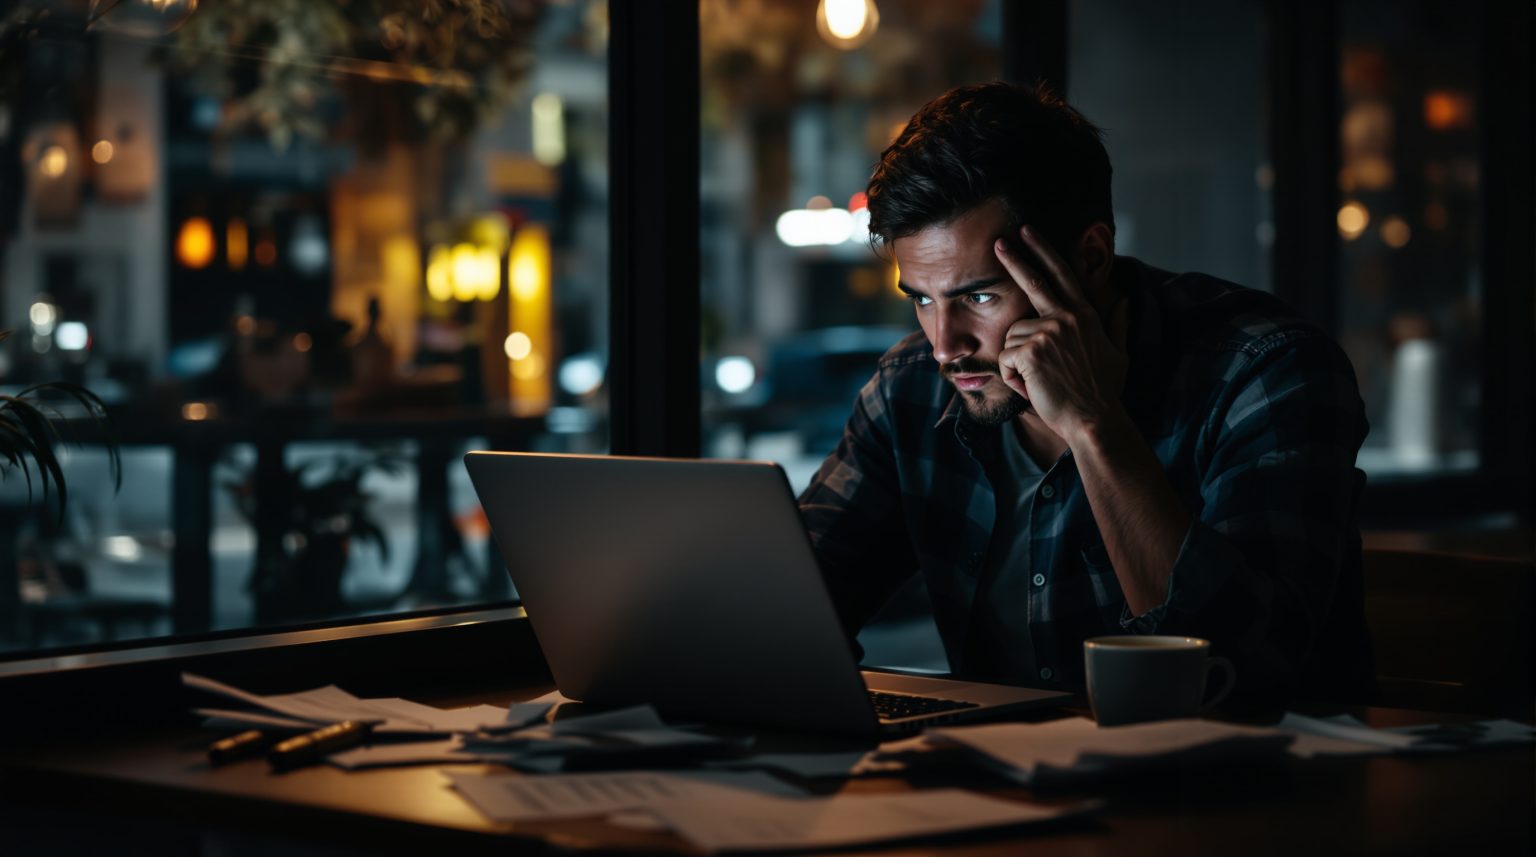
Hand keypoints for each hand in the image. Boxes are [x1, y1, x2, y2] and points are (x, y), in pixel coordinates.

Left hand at [993, 226, 1126, 438]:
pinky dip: (1013, 378)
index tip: (1027, 232)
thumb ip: (1117, 323)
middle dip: (1014, 259)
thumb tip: (1126, 300)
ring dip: (1018, 363)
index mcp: (1084, 315)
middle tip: (998, 242)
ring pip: (1012, 337)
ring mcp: (1048, 332)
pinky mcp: (1031, 350)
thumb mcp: (1118, 353)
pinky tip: (1033, 388)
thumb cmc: (1104, 392)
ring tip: (1041, 381)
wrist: (1095, 419)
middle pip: (1033, 282)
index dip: (1043, 251)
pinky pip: (1006, 358)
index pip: (1062, 274)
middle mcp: (1067, 317)